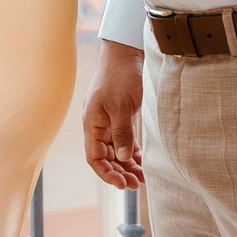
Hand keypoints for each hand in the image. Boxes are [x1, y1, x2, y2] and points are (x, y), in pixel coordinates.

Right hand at [83, 43, 145, 188]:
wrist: (126, 53)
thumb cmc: (120, 76)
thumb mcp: (121, 105)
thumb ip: (122, 132)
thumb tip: (124, 158)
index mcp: (92, 124)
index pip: (94, 157)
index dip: (106, 173)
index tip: (123, 184)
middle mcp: (99, 126)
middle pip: (106, 157)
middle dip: (120, 172)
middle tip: (137, 184)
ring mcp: (110, 122)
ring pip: (117, 151)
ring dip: (128, 165)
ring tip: (143, 178)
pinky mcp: (122, 117)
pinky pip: (125, 141)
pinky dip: (133, 153)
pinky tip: (144, 163)